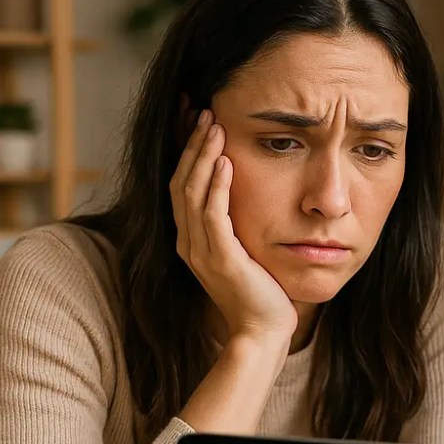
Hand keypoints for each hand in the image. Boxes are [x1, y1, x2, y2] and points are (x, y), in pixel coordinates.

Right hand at [171, 109, 297, 345]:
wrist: (263, 332)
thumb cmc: (262, 294)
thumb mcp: (246, 252)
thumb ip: (238, 225)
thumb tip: (247, 193)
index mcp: (191, 240)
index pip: (181, 185)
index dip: (186, 151)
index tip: (195, 120)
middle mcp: (188, 243)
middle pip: (180, 181)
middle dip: (190, 144)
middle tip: (202, 110)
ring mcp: (200, 252)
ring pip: (191, 192)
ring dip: (203, 156)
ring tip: (214, 125)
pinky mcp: (221, 259)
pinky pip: (212, 215)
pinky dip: (216, 187)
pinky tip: (226, 163)